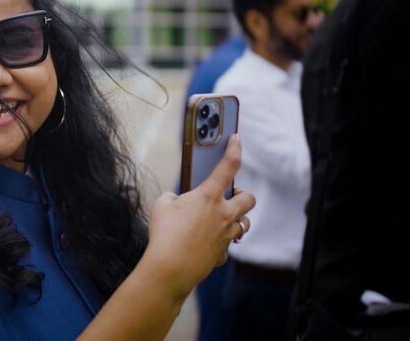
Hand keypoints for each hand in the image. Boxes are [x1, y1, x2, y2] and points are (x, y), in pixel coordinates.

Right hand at [142, 134, 254, 298]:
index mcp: (208, 196)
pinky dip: (222, 241)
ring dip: (236, 218)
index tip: (237, 140)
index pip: (228, 166)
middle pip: (248, 198)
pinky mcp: (222, 253)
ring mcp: (225, 235)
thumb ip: (172, 197)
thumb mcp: (161, 205)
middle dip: (242, 193)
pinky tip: (208, 242)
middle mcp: (223, 214)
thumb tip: (176, 201)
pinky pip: (228, 245)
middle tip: (230, 194)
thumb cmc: (164, 234)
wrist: (170, 268)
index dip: (235, 149)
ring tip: (221, 219)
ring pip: (244, 223)